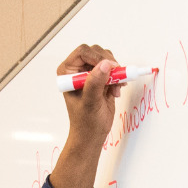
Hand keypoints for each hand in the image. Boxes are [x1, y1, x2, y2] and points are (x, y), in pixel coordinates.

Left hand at [49, 44, 119, 187]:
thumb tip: (104, 65)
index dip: (97, 57)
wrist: (92, 135)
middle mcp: (78, 70)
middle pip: (96, 52)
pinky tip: (117, 91)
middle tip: (115, 78)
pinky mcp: (102, 79)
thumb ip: (95, 82)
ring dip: (116, 72)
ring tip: (115, 88)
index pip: (83, 52)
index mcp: (68, 72)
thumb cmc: (85, 122)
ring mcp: (90, 74)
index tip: (108, 68)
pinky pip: (114, 70)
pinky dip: (119, 77)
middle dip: (109, 64)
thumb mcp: (89, 102)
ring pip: (107, 59)